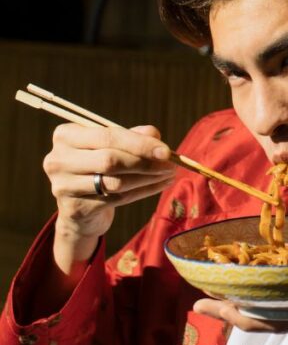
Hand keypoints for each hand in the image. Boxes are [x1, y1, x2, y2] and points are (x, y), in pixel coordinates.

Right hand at [43, 123, 175, 267]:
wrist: (81, 207)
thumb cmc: (100, 165)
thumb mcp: (114, 146)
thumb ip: (134, 136)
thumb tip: (155, 136)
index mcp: (66, 135)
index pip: (108, 136)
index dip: (140, 144)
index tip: (166, 151)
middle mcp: (58, 159)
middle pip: (110, 160)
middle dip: (145, 162)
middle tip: (171, 164)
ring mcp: (63, 185)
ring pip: (115, 182)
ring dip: (148, 178)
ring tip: (169, 174)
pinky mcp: (74, 208)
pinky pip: (117, 199)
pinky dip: (144, 191)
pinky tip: (160, 185)